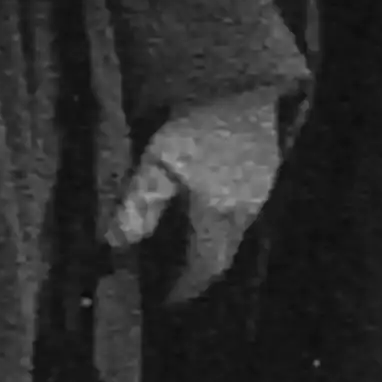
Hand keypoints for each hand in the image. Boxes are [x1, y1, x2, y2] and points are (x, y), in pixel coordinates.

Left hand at [105, 91, 280, 303]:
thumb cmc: (196, 122)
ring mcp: (260, 189)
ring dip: (212, 246)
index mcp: (220, 214)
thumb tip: (117, 243)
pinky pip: (243, 211)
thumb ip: (141, 204)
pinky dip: (222, 223)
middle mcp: (246, 209)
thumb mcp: (158, 162)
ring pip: (236, 232)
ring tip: (186, 250)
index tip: (168, 301)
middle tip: (176, 280)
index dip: (187, 286)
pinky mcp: (264, 168)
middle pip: (224, 253)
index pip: (206, 265)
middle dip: (201, 271)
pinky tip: (205, 211)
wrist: (239, 81)